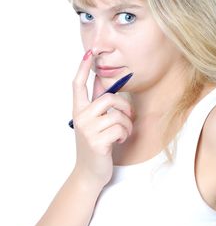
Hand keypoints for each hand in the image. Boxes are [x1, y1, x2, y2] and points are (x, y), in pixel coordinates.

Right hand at [72, 50, 132, 187]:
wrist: (89, 172)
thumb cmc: (94, 144)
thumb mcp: (93, 122)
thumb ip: (97, 101)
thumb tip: (101, 79)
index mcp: (79, 110)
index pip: (78, 84)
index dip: (83, 68)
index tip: (89, 53)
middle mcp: (81, 117)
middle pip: (109, 98)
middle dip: (125, 106)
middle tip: (127, 117)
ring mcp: (87, 130)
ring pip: (118, 114)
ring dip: (127, 124)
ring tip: (122, 133)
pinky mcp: (97, 142)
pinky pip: (120, 128)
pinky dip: (125, 134)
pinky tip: (119, 141)